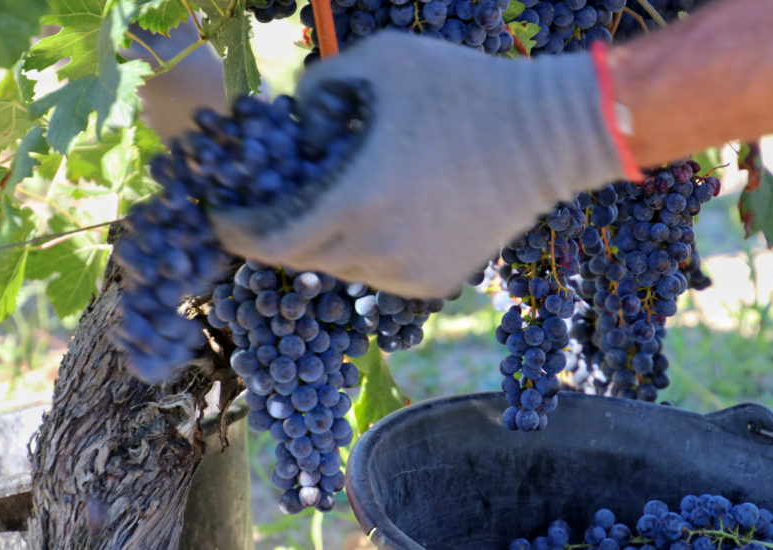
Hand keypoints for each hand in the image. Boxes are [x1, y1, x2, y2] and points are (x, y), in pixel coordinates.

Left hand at [210, 32, 629, 297]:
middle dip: (280, 232)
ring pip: (341, 269)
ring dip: (327, 239)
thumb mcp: (380, 61)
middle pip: (301, 258)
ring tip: (342, 198)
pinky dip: (367, 250)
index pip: (268, 241)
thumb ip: (318, 87)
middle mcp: (376, 250)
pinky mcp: (436, 282)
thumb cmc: (463, 90)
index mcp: (355, 200)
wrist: (550, 136)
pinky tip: (385, 214)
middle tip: (279, 200)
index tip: (222, 216)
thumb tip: (296, 123)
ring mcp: (408, 273)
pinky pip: (379, 275)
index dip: (235, 231)